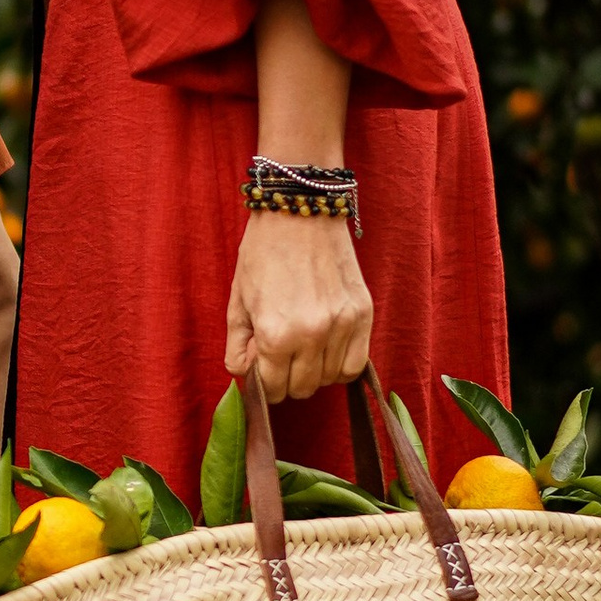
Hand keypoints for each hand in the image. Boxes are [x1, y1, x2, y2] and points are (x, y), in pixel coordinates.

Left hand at [223, 212, 374, 407]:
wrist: (300, 211)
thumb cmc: (262, 253)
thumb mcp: (237, 301)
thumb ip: (238, 347)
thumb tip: (248, 376)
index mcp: (276, 334)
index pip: (272, 389)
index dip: (264, 382)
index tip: (263, 365)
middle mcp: (312, 335)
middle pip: (301, 389)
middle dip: (287, 379)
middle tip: (281, 354)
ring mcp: (342, 326)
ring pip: (329, 380)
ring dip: (314, 371)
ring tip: (304, 345)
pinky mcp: (364, 315)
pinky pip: (355, 365)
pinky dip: (340, 365)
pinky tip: (327, 348)